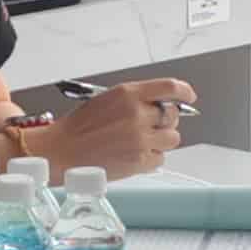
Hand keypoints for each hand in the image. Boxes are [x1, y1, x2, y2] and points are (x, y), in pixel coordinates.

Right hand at [45, 77, 196, 179]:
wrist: (62, 151)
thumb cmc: (80, 127)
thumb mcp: (107, 100)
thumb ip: (136, 100)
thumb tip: (161, 105)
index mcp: (128, 94)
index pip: (170, 88)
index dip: (184, 92)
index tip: (188, 96)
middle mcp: (137, 115)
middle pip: (173, 115)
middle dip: (166, 120)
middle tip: (152, 125)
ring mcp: (140, 139)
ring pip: (172, 138)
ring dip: (161, 140)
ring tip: (142, 141)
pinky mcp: (139, 161)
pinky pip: (160, 159)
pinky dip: (152, 158)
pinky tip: (135, 154)